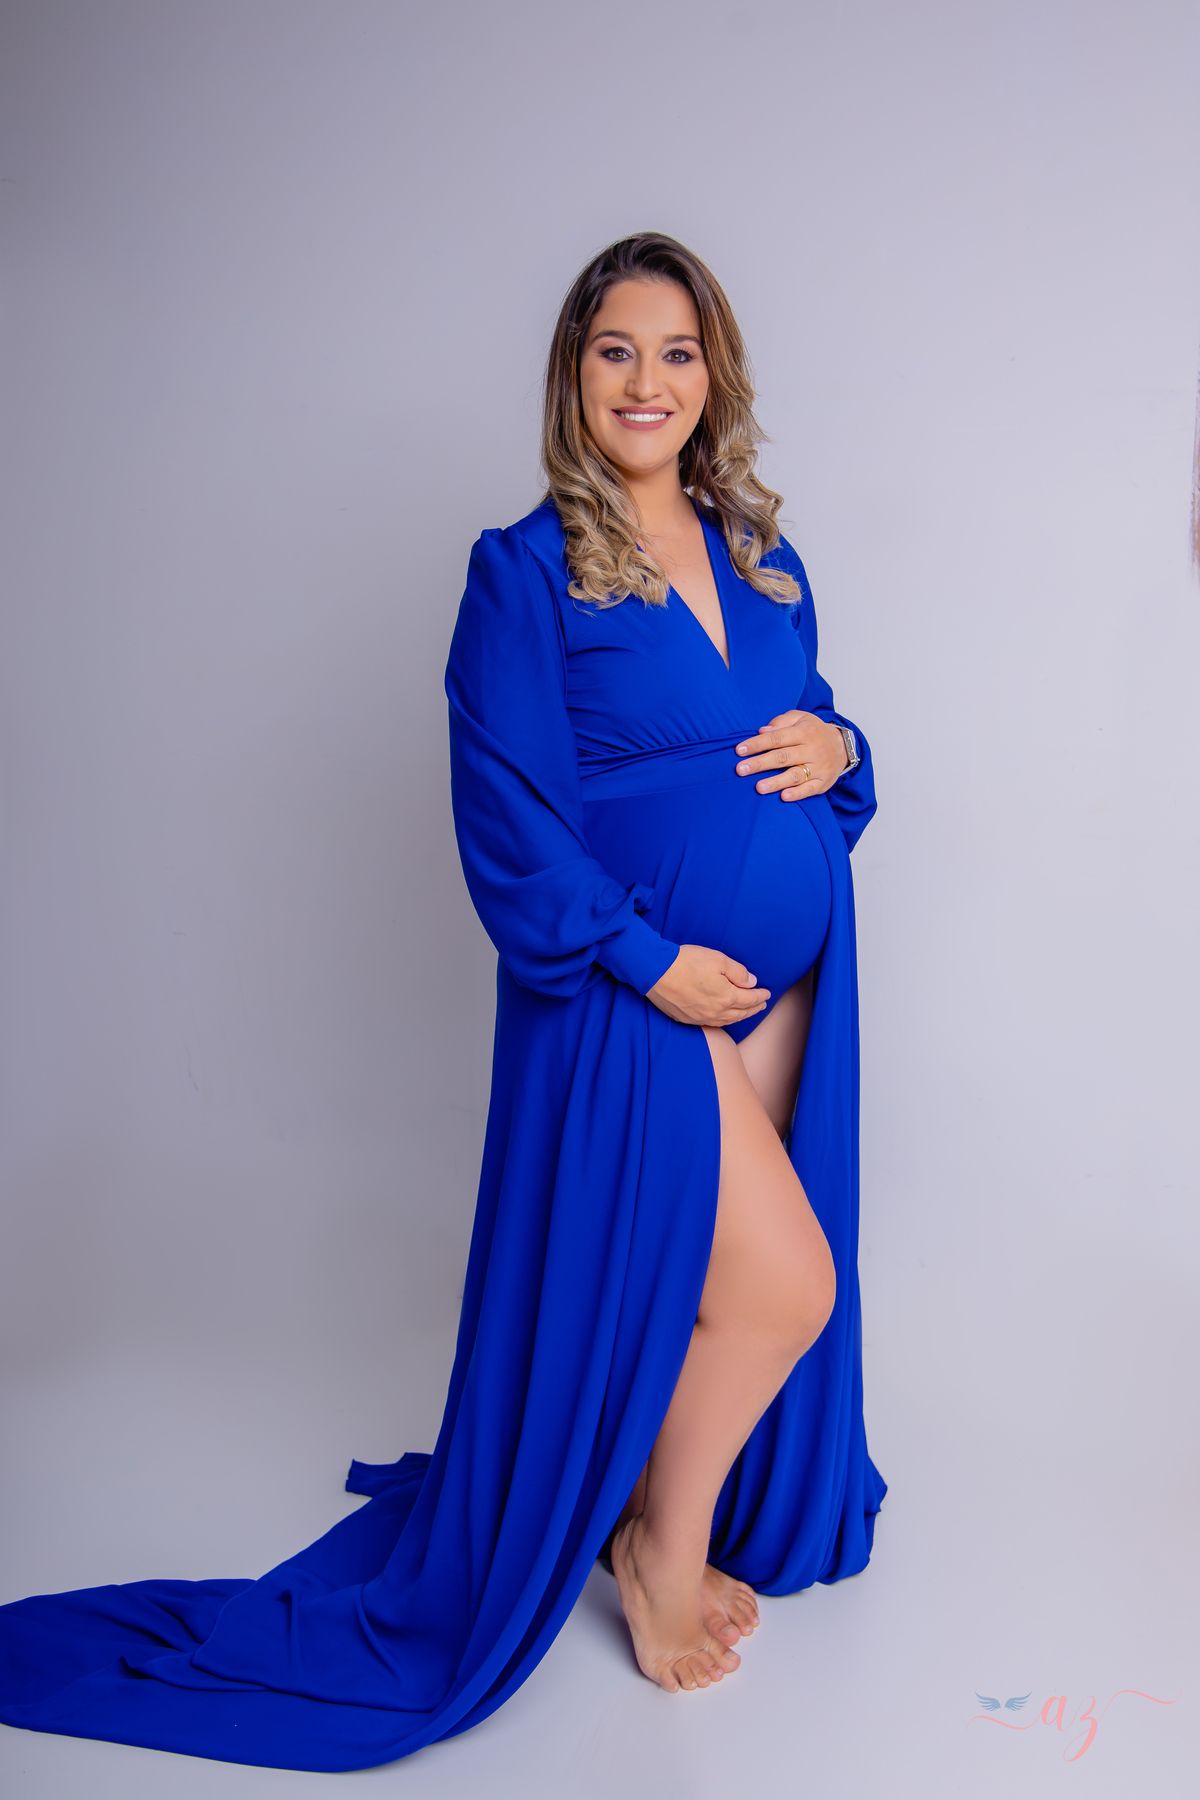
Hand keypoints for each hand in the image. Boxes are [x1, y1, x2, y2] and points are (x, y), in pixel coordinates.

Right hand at [646, 945, 769, 1028]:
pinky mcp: (687, 1019)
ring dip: (740, 1016)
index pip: (750, 999)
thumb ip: (738, 972)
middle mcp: (715, 1012)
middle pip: (741, 1013)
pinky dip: (722, 1021)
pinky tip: (723, 1017)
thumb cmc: (686, 962)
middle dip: (754, 1009)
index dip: (760, 996)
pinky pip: (711, 1023)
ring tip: (746, 1012)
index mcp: (726, 997)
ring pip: (726, 1021)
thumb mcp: (718, 959)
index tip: (767, 993)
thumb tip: (751, 982)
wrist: (655, 971)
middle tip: (761, 1004)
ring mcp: (700, 1018)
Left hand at [734, 711, 847, 801]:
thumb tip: (762, 730)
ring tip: (759, 787)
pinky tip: (784, 796)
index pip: (777, 738)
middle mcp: (812, 750)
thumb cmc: (814, 732)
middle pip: (783, 757)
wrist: (843, 747)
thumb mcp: (801, 718)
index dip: (757, 744)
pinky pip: (810, 789)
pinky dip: (798, 793)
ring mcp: (818, 767)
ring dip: (776, 782)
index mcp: (805, 732)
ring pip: (795, 775)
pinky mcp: (823, 782)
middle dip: (760, 763)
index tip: (740, 750)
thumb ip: (782, 721)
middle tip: (741, 770)